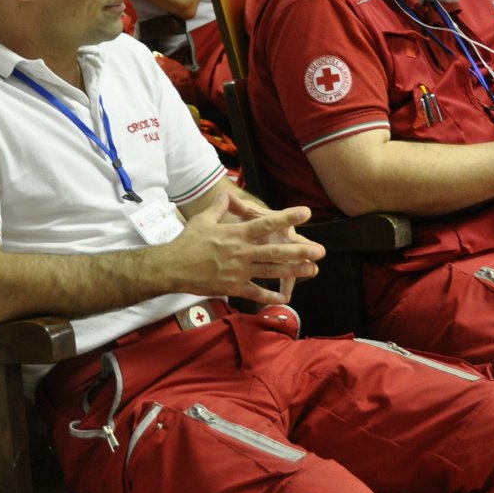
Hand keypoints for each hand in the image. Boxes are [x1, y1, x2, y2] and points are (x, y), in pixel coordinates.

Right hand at [167, 190, 322, 305]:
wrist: (173, 267)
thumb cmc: (188, 242)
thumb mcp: (203, 219)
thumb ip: (220, 207)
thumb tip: (227, 194)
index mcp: (236, 234)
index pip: (266, 224)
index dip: (287, 217)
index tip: (305, 212)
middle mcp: (242, 252)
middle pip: (276, 252)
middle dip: (300, 251)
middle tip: (320, 251)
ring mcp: (239, 271)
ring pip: (271, 271)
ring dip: (294, 271)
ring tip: (312, 270)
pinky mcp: (234, 287)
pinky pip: (256, 293)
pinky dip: (270, 297)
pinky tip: (284, 298)